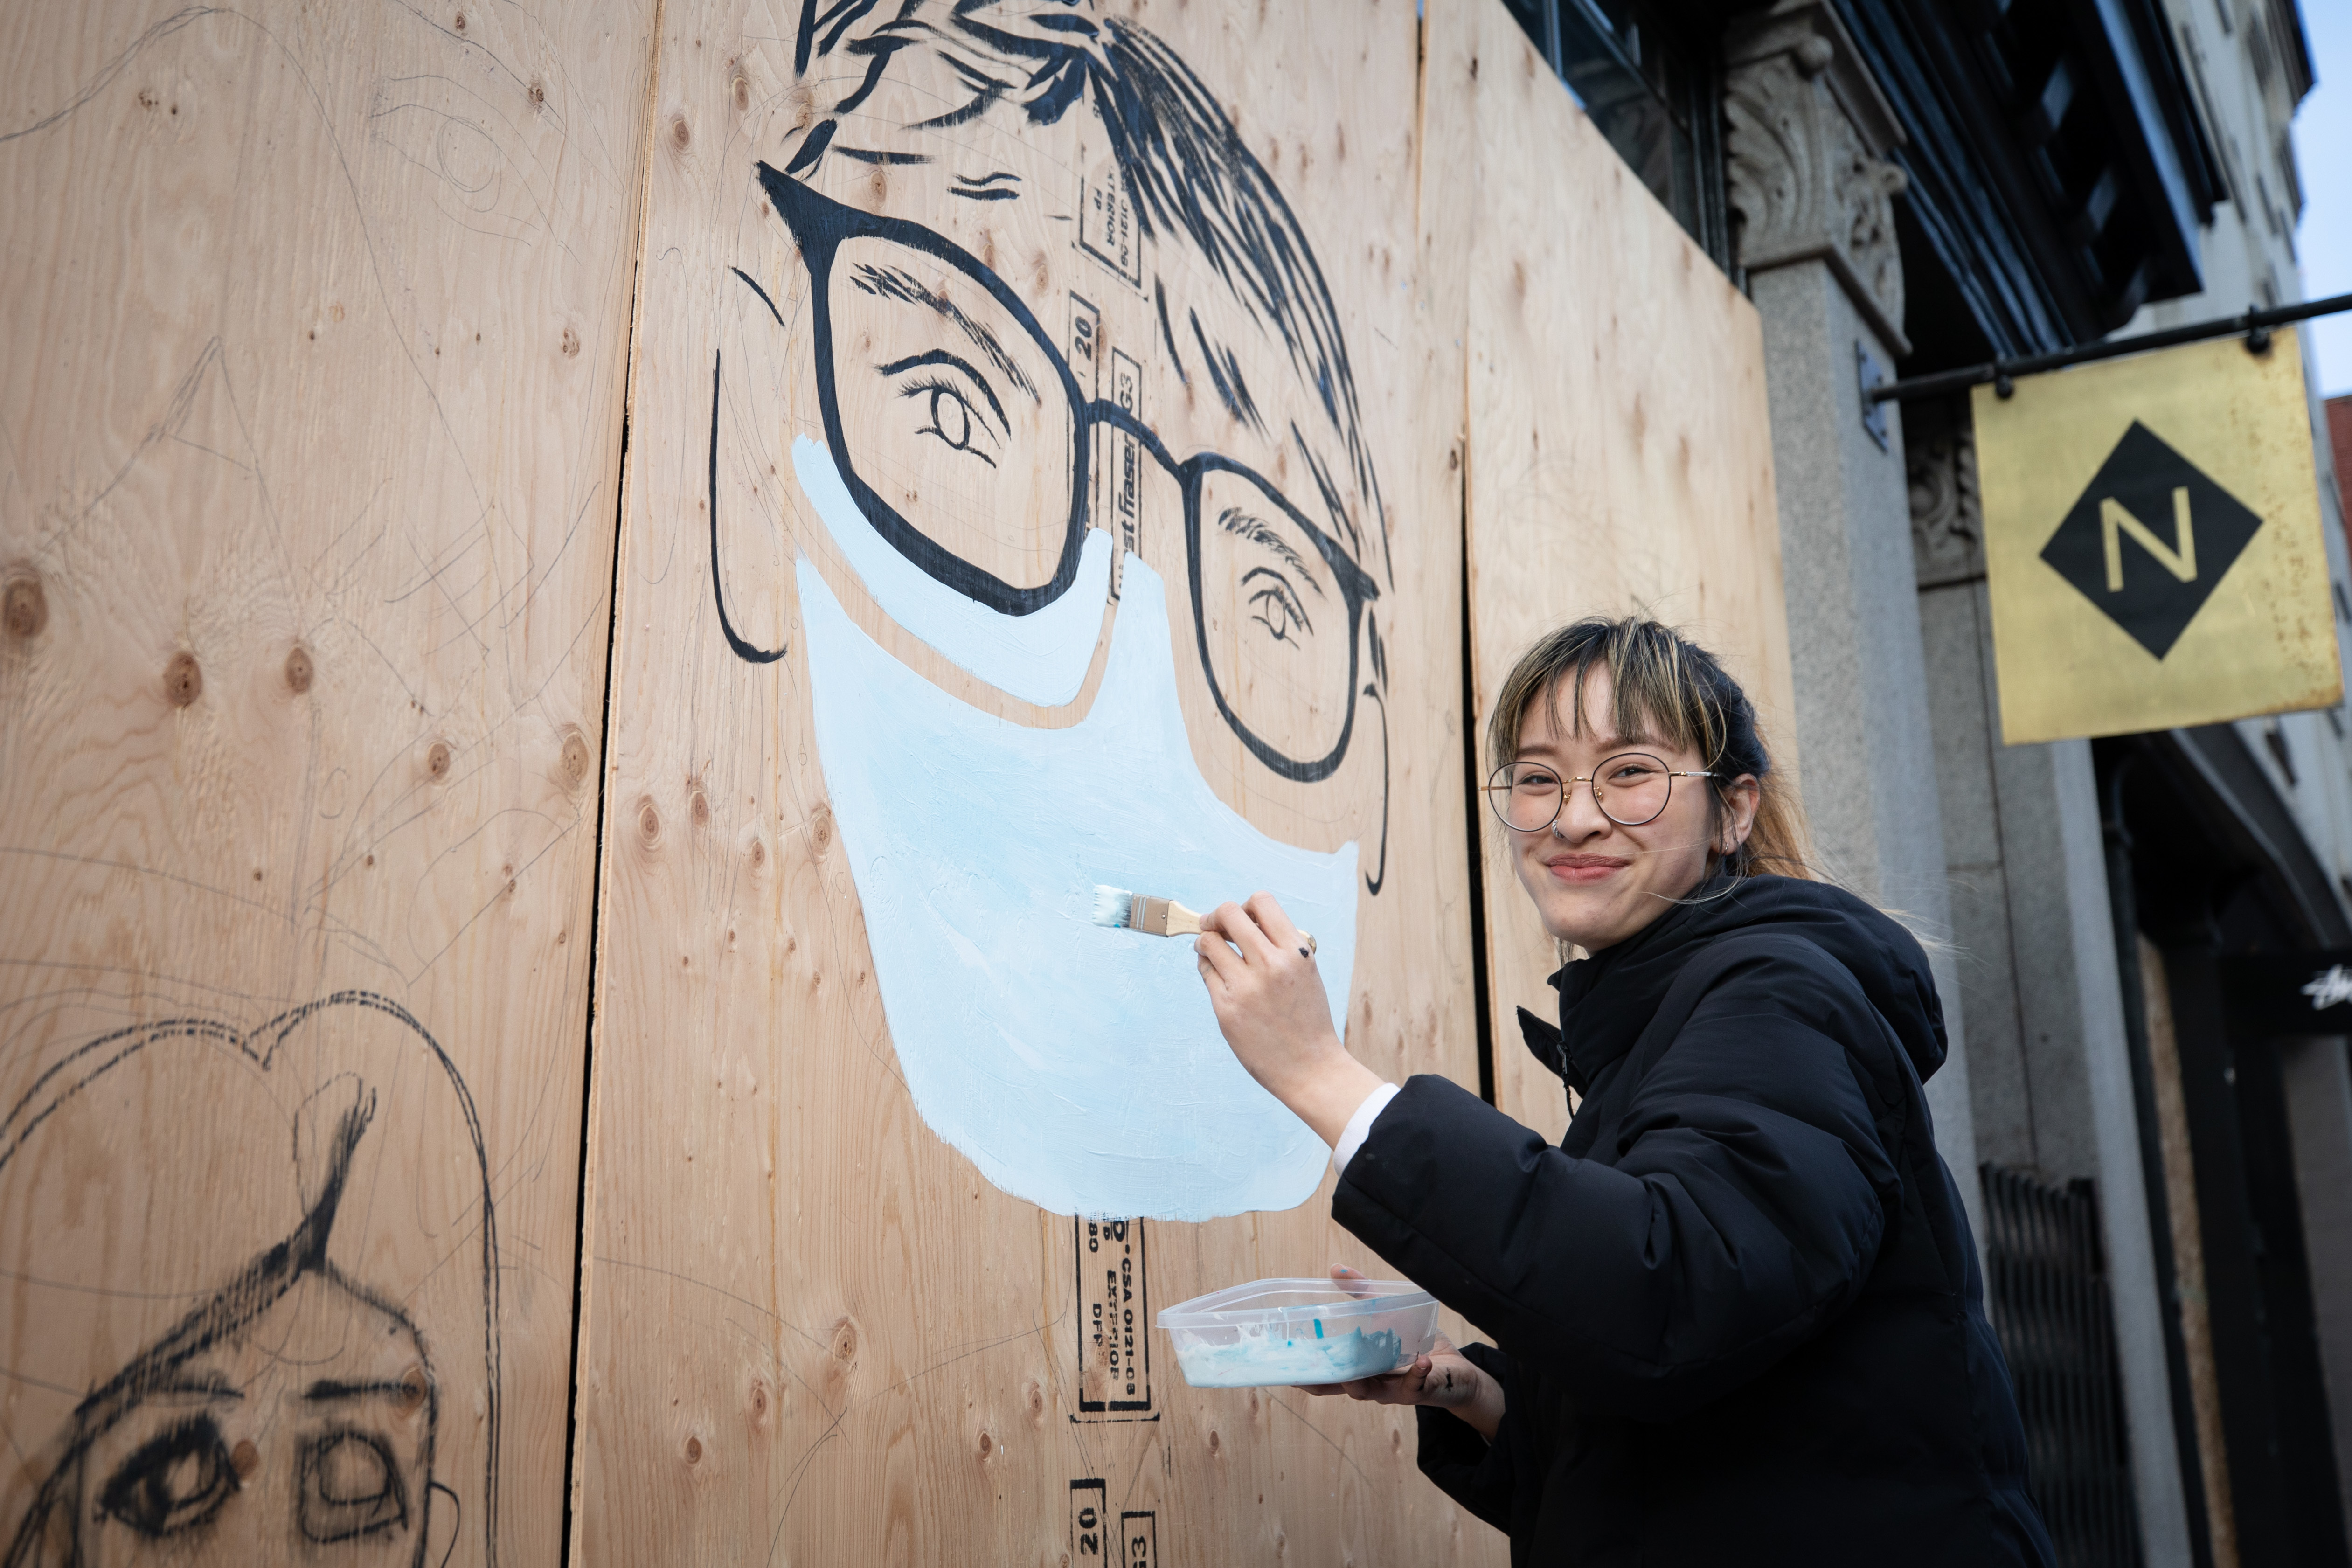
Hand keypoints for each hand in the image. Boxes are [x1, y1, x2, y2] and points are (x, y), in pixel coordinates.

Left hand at [1195, 893, 1385, 1144]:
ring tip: (1212, 953)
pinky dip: (1206, 968)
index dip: (1245, 905)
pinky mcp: (1226, 1008)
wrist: (1311, 1068)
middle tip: (1213, 926)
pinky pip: (1205, 972)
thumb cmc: (1307, 1020)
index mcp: (1296, 952)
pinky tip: (1217, 977)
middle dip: (1215, 917)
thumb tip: (1243, 922)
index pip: (1261, 902)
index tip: (1240, 918)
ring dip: (1206, 943)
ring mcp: (1246, 986)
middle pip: (1228, 914)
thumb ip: (1280, 946)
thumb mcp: (1306, 972)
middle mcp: (1271, 964)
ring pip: (1208, 942)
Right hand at [1294, 1267, 1502, 1438]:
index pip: (1327, 1373)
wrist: (1457, 1368)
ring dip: (1357, 1381)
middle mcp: (1371, 1381)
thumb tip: (1334, 1269)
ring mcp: (1393, 1389)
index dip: (1305, 1372)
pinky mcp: (1419, 1390)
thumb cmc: (1417, 1343)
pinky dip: (1417, 1373)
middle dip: (1321, 1382)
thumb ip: (1363, 1293)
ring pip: (1368, 1392)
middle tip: (1302, 1375)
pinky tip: (1421, 1360)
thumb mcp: (1389, 1313)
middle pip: (1338, 1387)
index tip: (1284, 1366)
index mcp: (1360, 1366)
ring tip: (1350, 1372)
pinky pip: (1415, 1385)